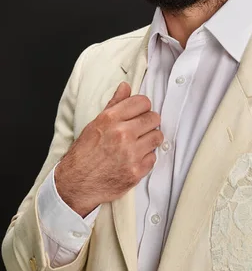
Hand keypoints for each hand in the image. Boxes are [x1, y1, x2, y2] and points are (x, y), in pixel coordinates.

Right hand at [55, 82, 162, 215]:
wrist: (75, 184)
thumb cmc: (83, 154)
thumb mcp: (95, 124)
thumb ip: (114, 104)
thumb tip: (126, 87)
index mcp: (110, 119)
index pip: (143, 102)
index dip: (142, 107)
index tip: (139, 112)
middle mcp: (122, 134)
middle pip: (154, 118)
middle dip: (149, 122)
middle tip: (141, 128)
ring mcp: (131, 154)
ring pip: (157, 137)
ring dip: (150, 139)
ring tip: (139, 143)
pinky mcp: (136, 171)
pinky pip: (153, 157)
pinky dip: (146, 158)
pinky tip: (134, 158)